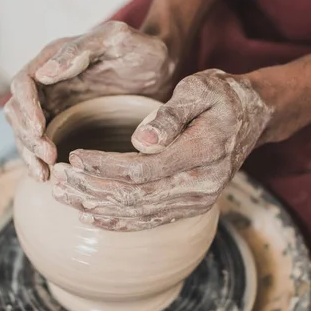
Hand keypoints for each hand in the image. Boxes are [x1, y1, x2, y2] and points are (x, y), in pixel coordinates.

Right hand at [4, 21, 173, 180]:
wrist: (164, 72)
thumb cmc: (143, 51)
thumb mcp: (118, 41)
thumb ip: (82, 50)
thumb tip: (44, 73)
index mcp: (55, 59)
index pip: (24, 84)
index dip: (26, 108)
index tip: (39, 130)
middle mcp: (49, 83)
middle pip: (18, 112)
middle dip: (28, 136)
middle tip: (48, 157)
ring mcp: (56, 107)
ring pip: (26, 133)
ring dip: (30, 154)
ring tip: (45, 175)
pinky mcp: (67, 127)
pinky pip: (44, 145)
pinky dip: (41, 162)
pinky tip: (49, 177)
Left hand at [51, 69, 272, 230]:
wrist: (254, 117)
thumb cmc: (222, 97)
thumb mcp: (201, 89)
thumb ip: (170, 115)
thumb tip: (140, 140)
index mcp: (202, 153)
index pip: (141, 169)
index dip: (103, 167)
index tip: (74, 157)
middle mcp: (202, 186)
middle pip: (135, 197)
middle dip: (91, 190)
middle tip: (57, 180)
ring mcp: (198, 201)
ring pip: (138, 212)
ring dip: (97, 207)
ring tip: (63, 197)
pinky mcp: (192, 207)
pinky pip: (150, 220)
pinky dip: (118, 221)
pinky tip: (90, 218)